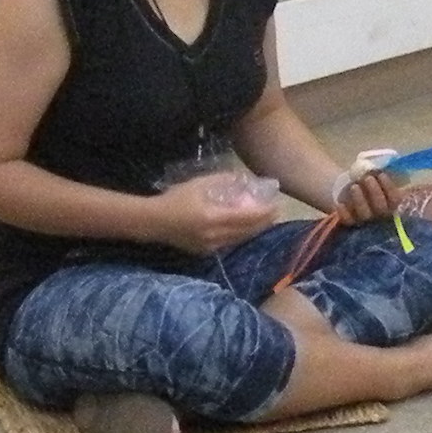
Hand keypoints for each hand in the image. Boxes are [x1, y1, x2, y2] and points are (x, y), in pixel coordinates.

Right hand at [151, 170, 281, 256]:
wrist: (154, 222)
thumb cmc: (176, 198)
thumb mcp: (199, 184)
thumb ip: (223, 181)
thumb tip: (244, 179)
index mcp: (213, 217)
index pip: (247, 217)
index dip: (264, 213)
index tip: (277, 205)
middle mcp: (215, 235)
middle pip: (247, 231)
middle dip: (264, 222)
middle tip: (277, 212)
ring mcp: (210, 246)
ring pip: (240, 239)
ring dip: (255, 230)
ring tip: (266, 220)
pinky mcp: (206, 252)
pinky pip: (230, 244)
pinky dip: (241, 236)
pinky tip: (246, 229)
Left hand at [336, 164, 402, 223]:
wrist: (347, 187)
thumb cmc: (366, 180)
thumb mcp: (375, 174)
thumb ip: (382, 173)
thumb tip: (387, 167)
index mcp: (390, 202)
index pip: (395, 199)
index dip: (389, 188)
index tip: (381, 174)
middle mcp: (379, 214)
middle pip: (381, 209)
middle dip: (375, 192)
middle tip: (367, 178)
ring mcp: (365, 219)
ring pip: (365, 214)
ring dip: (360, 200)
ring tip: (354, 186)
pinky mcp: (350, 222)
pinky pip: (348, 221)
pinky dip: (344, 213)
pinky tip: (341, 204)